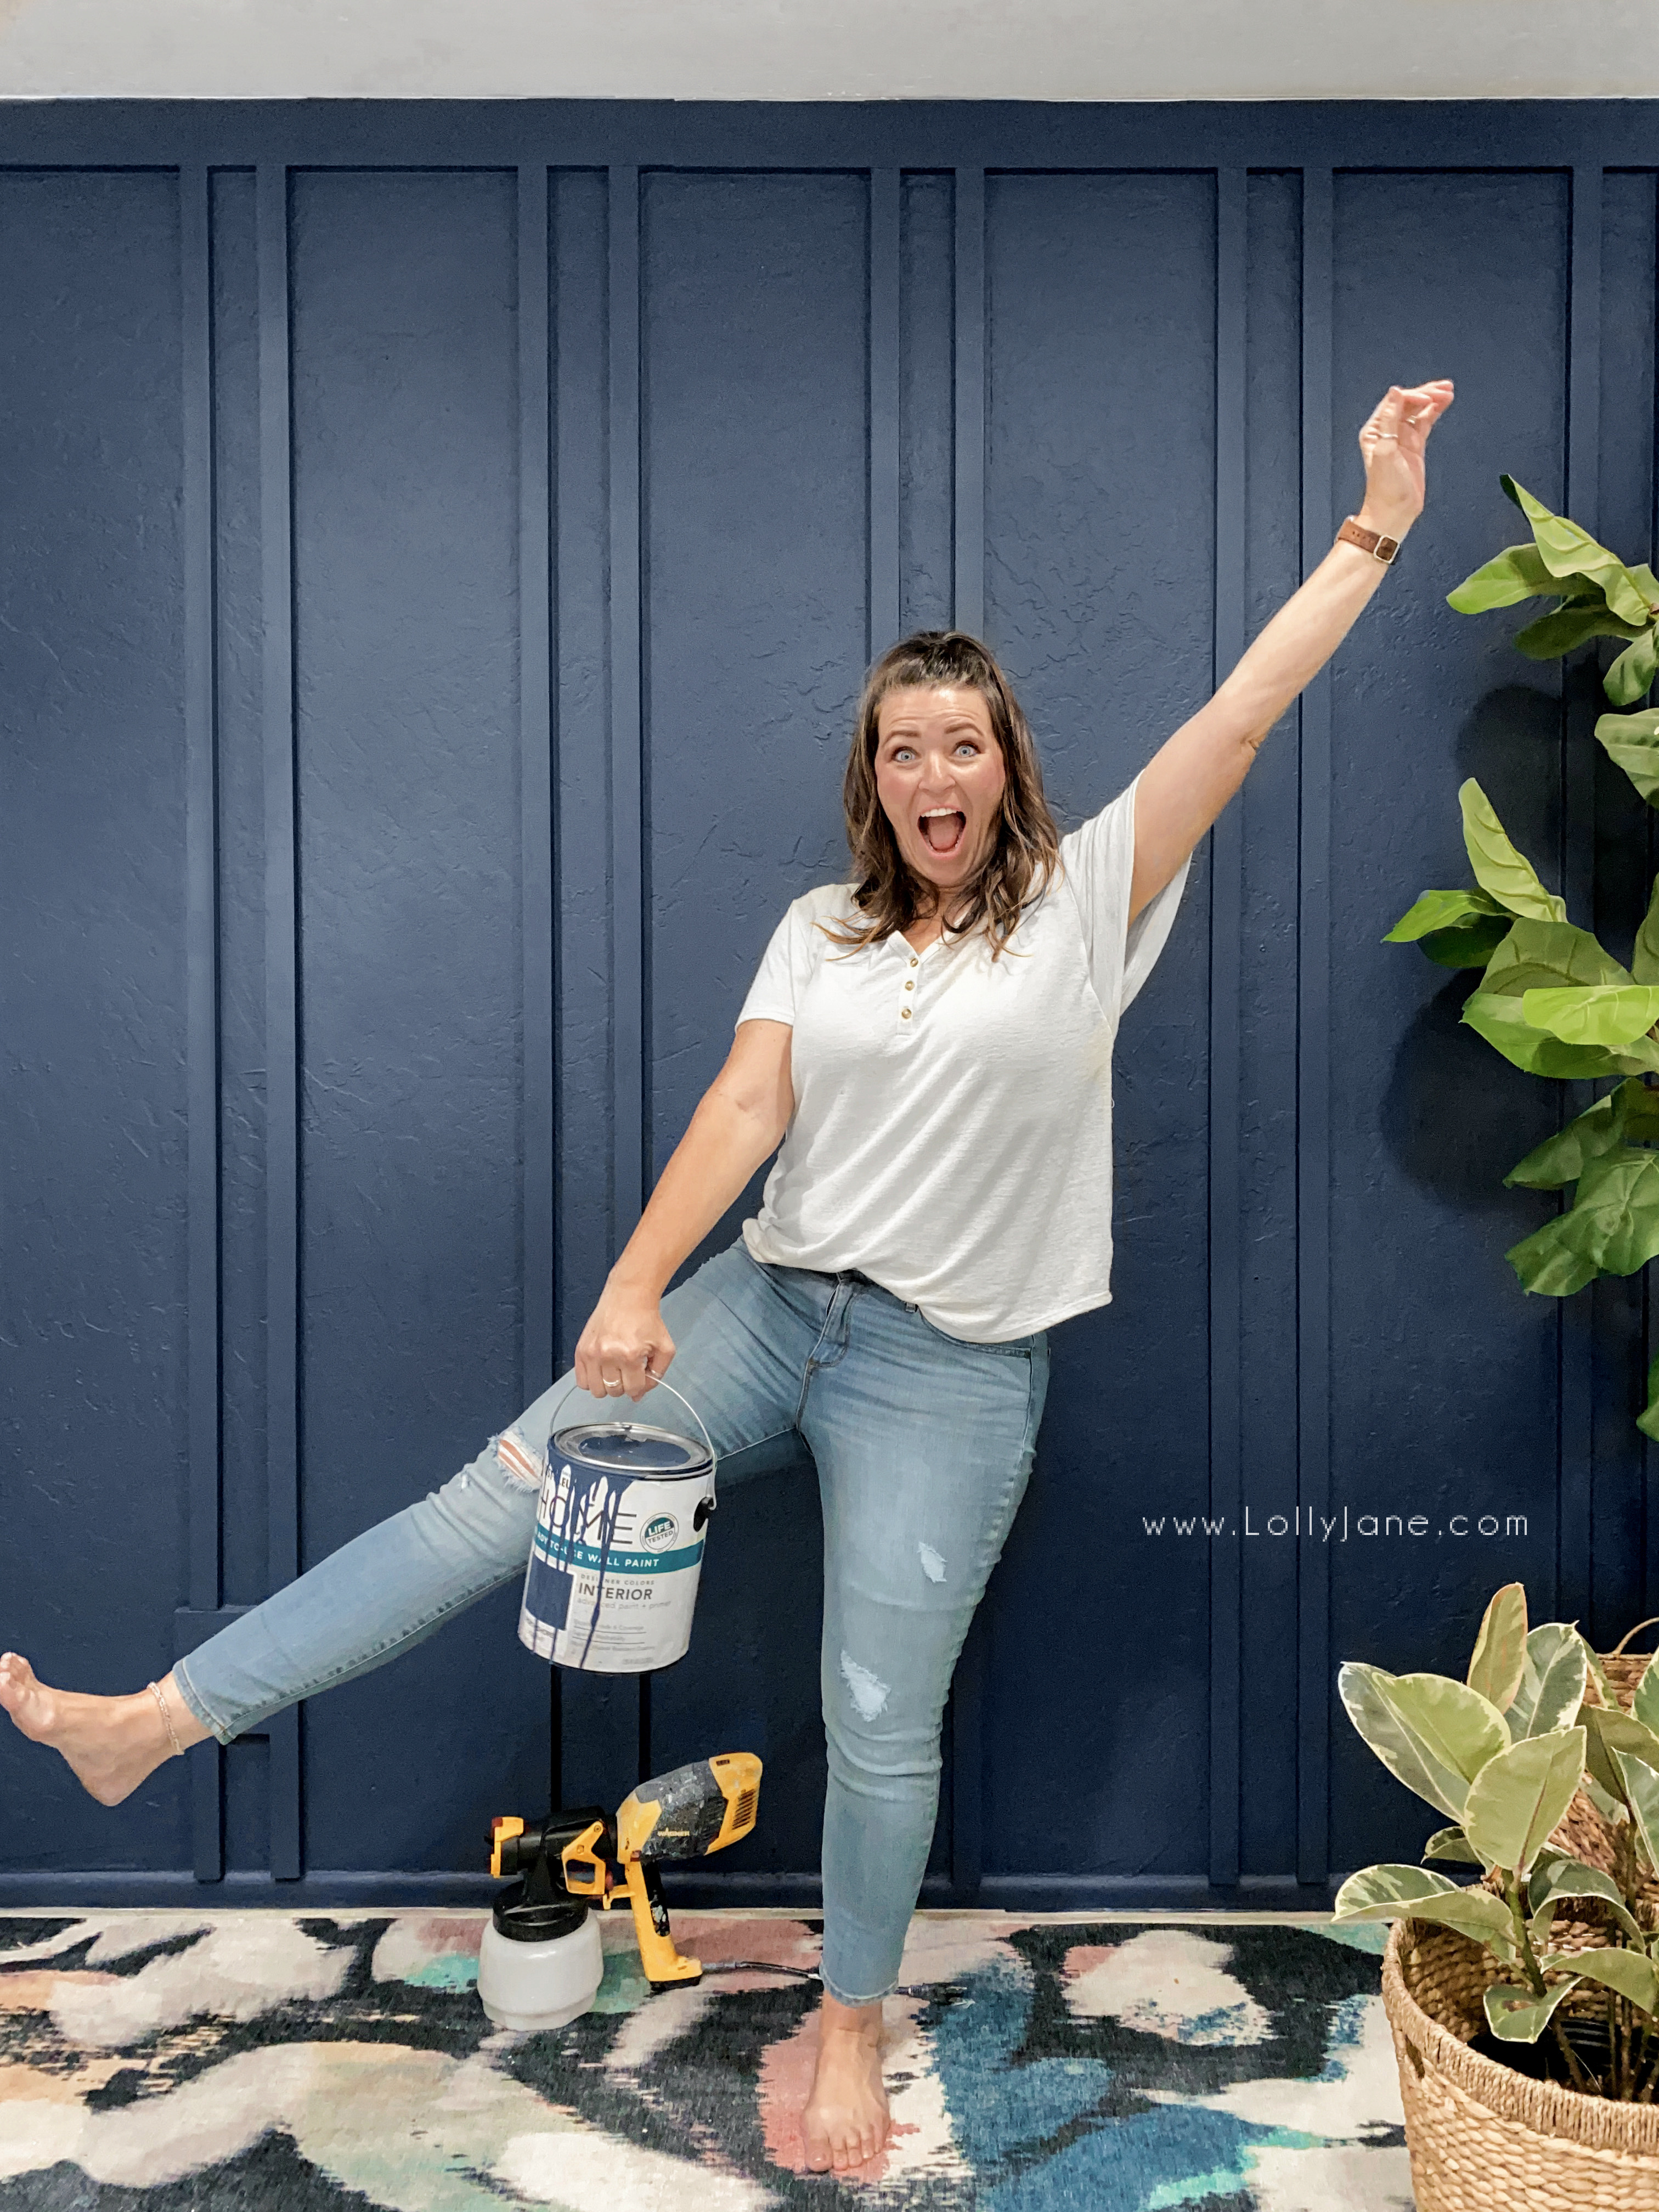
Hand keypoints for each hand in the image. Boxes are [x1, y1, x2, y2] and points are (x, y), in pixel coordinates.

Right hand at [573, 1278, 674, 1404]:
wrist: (628, 1297)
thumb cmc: (648, 1320)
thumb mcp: (664, 1348)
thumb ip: (656, 1375)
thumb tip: (638, 1395)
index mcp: (630, 1355)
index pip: (633, 1389)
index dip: (640, 1386)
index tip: (641, 1375)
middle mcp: (608, 1355)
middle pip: (614, 1392)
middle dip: (625, 1385)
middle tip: (628, 1370)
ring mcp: (591, 1353)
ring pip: (597, 1391)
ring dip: (607, 1386)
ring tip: (614, 1371)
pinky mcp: (580, 1350)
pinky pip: (581, 1381)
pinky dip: (592, 1381)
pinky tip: (601, 1370)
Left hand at [1355, 379, 1453, 539]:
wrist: (1394, 511)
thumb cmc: (1386, 488)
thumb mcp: (1386, 450)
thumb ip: (1390, 420)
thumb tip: (1395, 392)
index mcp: (1375, 431)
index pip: (1395, 403)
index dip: (1413, 397)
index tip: (1428, 398)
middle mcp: (1387, 432)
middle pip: (1408, 404)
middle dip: (1426, 394)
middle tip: (1445, 388)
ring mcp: (1402, 438)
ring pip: (1418, 411)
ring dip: (1433, 400)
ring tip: (1448, 392)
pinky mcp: (1414, 446)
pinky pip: (1425, 422)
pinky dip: (1434, 412)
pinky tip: (1444, 403)